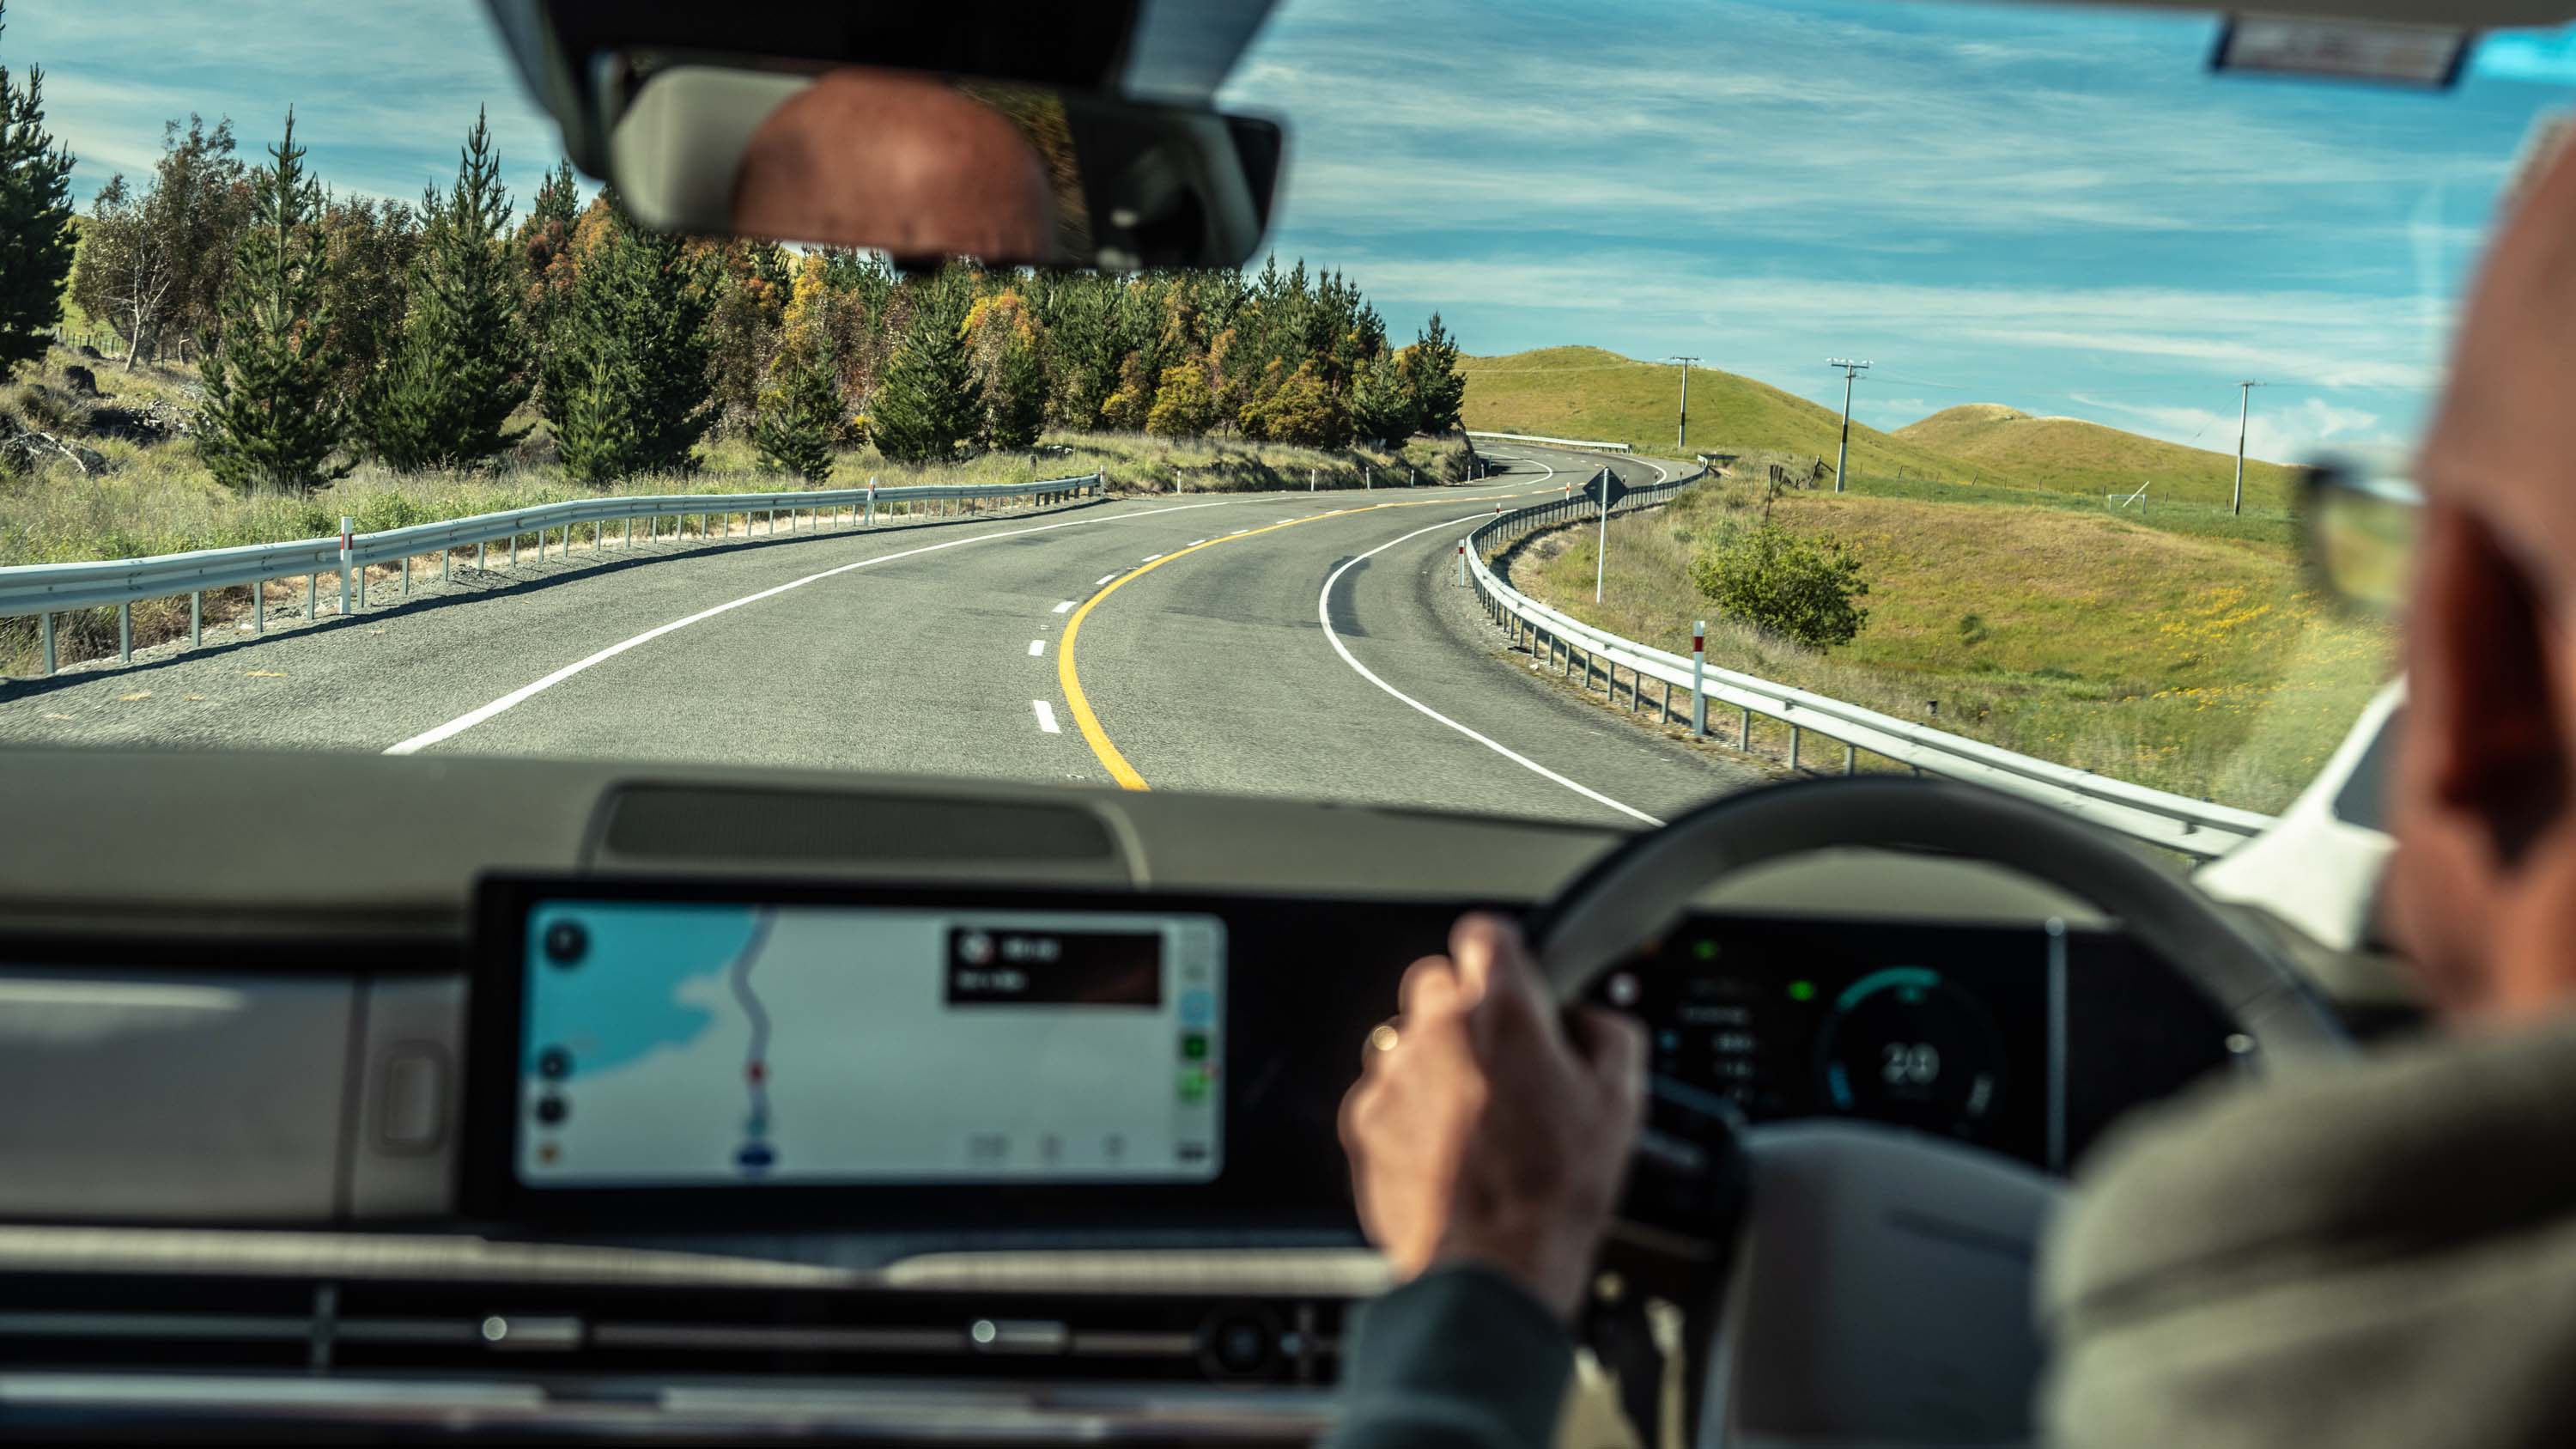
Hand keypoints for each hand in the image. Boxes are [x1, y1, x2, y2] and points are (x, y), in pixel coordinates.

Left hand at [1338, 912, 1646, 1320]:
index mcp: (1500, 1010)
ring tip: (1475, 1117)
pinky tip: (1447, 1150)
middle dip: (1467, 1010)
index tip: (1517, 983)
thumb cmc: (1555, 1190)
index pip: (1486, 933)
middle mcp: (1436, 1029)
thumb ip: (1608, 1034)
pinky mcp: (1364, 1120)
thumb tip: (1589, 1021)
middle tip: (1502, 1060)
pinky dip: (1409, 1111)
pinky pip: (1385, 1093)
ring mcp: (1392, 1076)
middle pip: (1438, 982)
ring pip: (1407, 1039)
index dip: (1507, 958)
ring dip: (1435, 1062)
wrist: (1495, 1269)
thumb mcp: (1622, 1101)